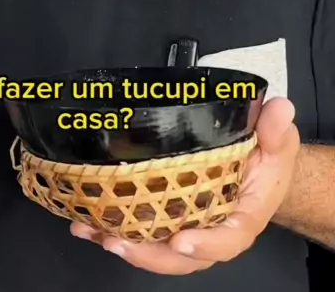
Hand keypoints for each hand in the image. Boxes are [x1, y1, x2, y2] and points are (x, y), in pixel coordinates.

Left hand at [70, 97, 299, 274]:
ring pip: (156, 249)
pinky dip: (111, 229)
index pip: (228, 240)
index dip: (205, 246)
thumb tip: (279, 109)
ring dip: (122, 243)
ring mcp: (187, 228)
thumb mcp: (278, 140)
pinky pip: (141, 232)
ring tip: (93, 232)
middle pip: (182, 257)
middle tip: (119, 243)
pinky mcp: (167, 219)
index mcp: (242, 217)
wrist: (258, 168)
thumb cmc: (266, 158)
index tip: (181, 242)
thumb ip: (276, 129)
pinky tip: (87, 224)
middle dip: (149, 254)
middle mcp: (212, 231)